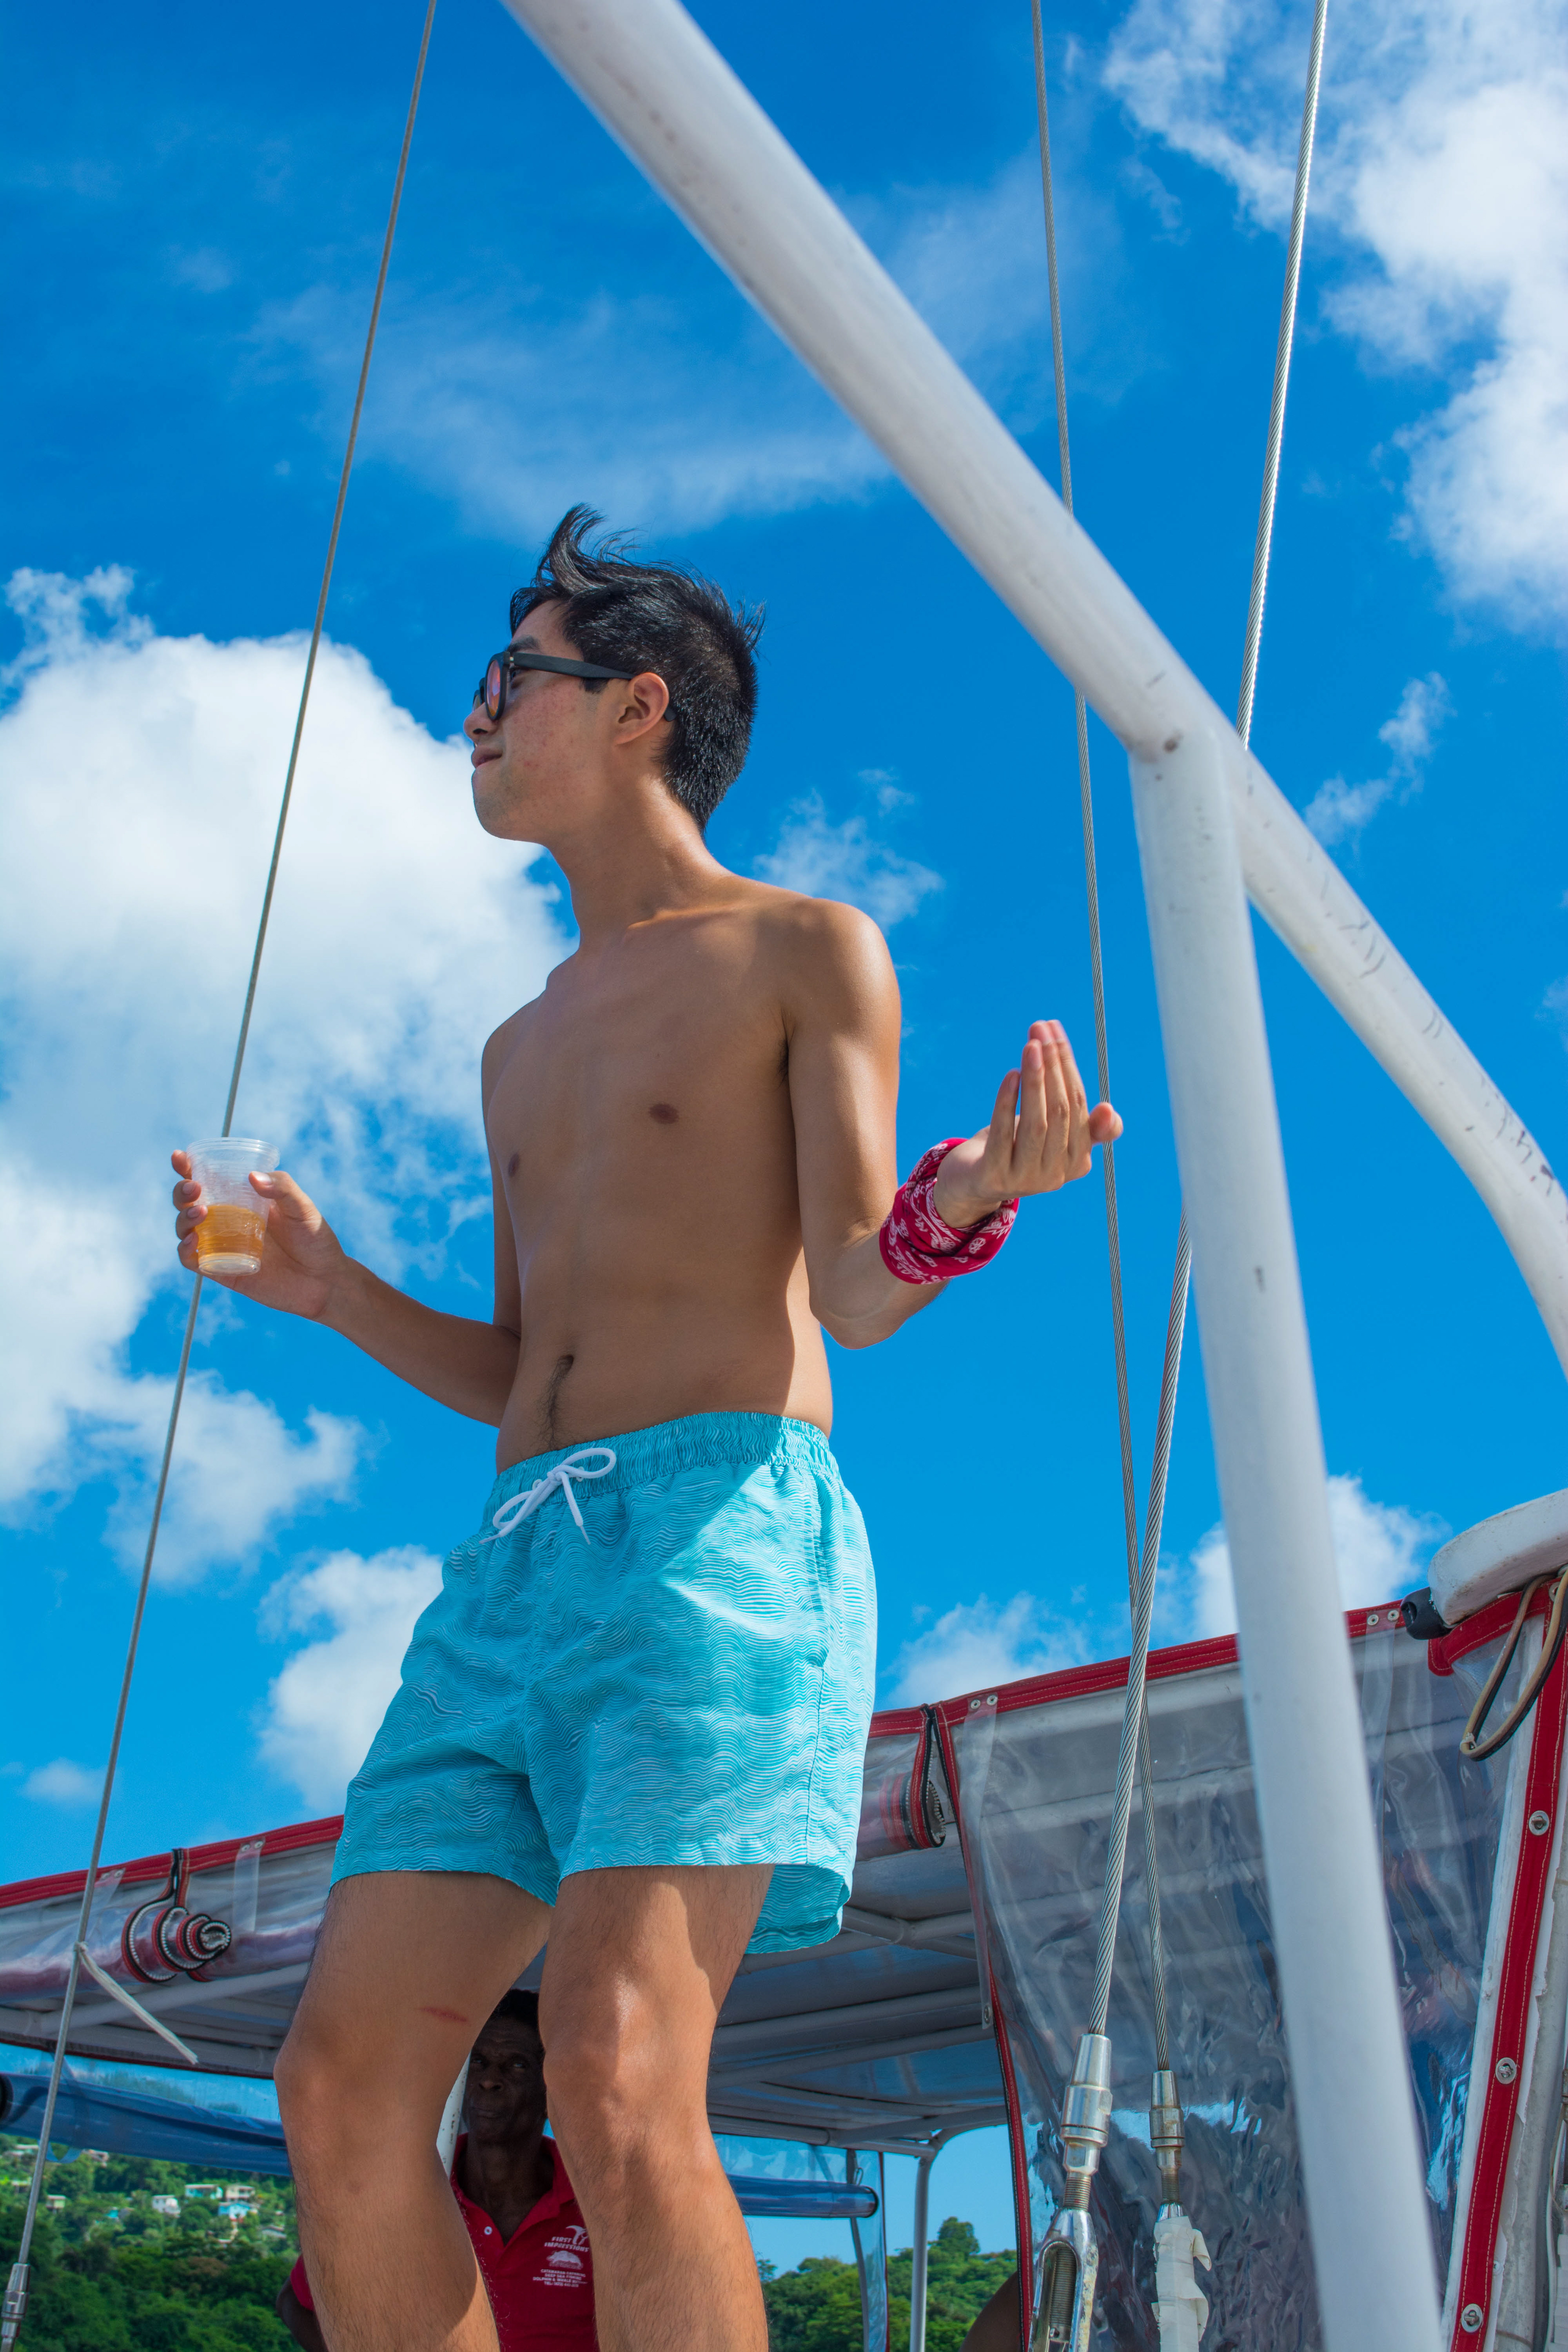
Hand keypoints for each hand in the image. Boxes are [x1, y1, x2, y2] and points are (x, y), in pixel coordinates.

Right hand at [171, 1151, 348, 1320]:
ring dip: (184, 1218)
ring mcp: (222, 1245)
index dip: (188, 1167)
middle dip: (182, 1191)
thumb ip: (282, 1188)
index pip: (207, 1179)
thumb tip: (252, 1177)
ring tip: (200, 1212)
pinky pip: (193, 1260)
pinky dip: (185, 1250)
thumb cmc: (314, 1238)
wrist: (324, 1280)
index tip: (180, 1157)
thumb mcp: (302, 1207)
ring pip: (186, 1228)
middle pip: (189, 1202)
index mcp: (241, 1199)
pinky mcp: (222, 1271)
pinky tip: (193, 1241)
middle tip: (194, 1188)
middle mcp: (226, 1220)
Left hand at [930, 1020, 1122, 1227]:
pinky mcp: (995, 1176)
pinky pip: (1003, 1133)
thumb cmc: (1017, 1147)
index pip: (1079, 1107)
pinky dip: (1008, 1101)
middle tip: (1040, 1030)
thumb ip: (1082, 1123)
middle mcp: (1057, 1175)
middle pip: (1061, 1112)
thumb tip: (1108, 1110)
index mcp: (1077, 1161)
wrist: (974, 1183)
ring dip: (1034, 1079)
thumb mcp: (1052, 1135)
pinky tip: (1011, 1075)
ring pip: (1036, 1123)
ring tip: (1029, 1046)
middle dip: (1053, 1066)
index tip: (1055, 1031)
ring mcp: (1026, 1179)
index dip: (1068, 1067)